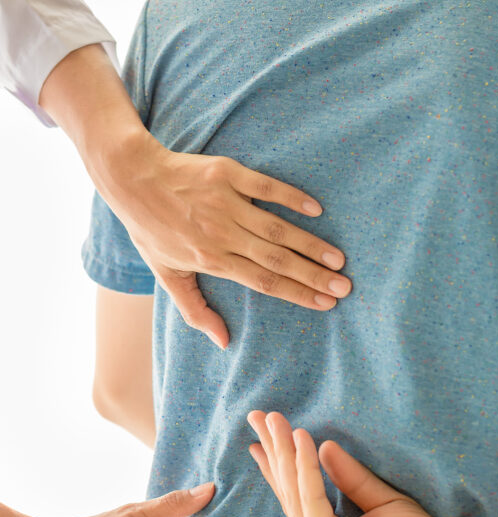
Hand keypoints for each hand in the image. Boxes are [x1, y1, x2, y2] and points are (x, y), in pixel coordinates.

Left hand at [38, 45, 350, 348]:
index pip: (263, 282)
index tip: (325, 303)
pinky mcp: (227, 174)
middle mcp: (221, 234)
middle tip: (345, 287)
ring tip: (337, 258)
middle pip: (276, 260)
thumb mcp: (166, 275)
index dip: (296, 294)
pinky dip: (291, 197)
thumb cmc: (151, 230)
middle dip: (313, 276)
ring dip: (310, 244)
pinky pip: (265, 187)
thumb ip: (195, 309)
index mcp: (211, 260)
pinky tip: (316, 210)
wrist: (132, 178)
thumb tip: (223, 342)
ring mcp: (225, 203)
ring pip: (276, 228)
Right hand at [247, 411, 454, 516]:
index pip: (297, 500)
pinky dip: (306, 467)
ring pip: (295, 494)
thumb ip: (352, 479)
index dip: (279, 468)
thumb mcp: (384, 502)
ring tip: (272, 418)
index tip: (264, 439)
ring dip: (283, 452)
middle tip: (255, 417)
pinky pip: (312, 500)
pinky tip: (302, 439)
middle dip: (272, 452)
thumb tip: (325, 447)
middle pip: (288, 494)